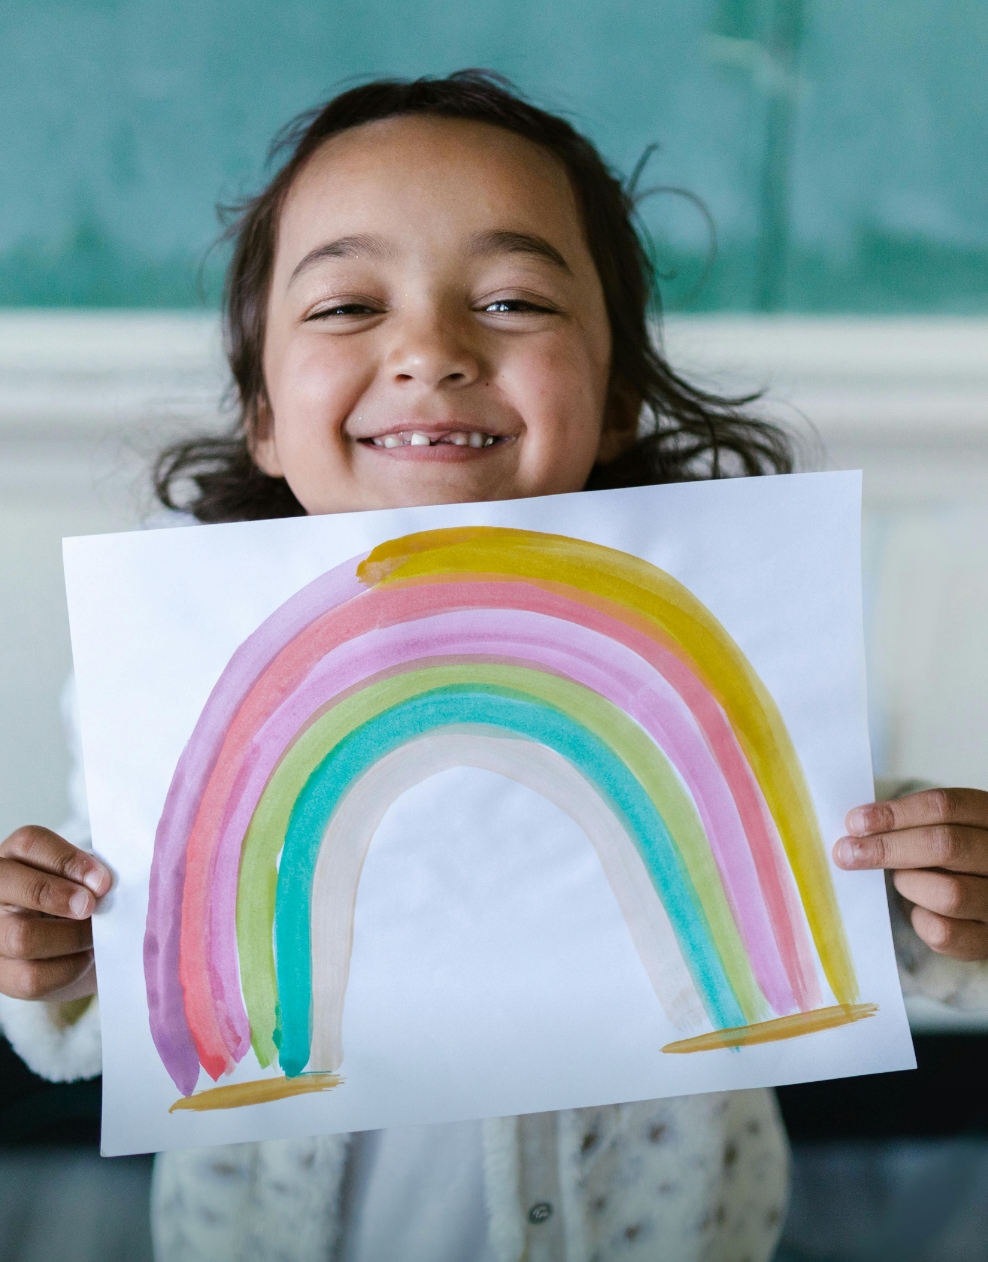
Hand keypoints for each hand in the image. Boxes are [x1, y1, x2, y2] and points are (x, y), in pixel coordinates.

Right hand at [0, 826, 111, 1001]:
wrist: (75, 948)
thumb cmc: (83, 900)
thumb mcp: (84, 877)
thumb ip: (92, 874)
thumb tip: (106, 884)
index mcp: (16, 857)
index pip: (30, 843)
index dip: (68, 860)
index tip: (103, 881)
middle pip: (14, 887)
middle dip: (59, 896)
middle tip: (92, 907)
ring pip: (22, 937)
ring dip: (71, 937)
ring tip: (96, 935)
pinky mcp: (3, 976)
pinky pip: (33, 977)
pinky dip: (70, 968)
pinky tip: (86, 957)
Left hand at [834, 789, 987, 961]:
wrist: (983, 898)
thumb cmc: (952, 858)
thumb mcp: (941, 827)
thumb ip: (911, 823)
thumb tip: (856, 827)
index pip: (944, 806)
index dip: (895, 813)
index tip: (854, 822)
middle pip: (945, 845)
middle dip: (886, 848)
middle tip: (846, 853)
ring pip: (949, 893)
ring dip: (909, 884)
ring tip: (899, 881)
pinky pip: (945, 933)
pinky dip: (919, 920)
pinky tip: (917, 911)